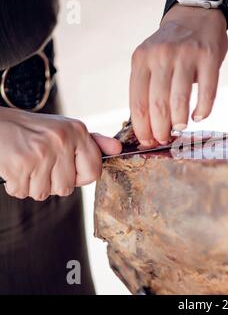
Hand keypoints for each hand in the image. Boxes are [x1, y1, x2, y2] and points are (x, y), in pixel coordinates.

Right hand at [0, 107, 121, 200]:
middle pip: (66, 187)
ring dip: (32, 185)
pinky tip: (14, 167)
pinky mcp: (20, 164)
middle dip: (51, 182)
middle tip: (40, 164)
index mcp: (77, 131)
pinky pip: (23, 191)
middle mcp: (62, 140)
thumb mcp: (64, 129)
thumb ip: (92, 142)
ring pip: (44, 192)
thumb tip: (117, 149)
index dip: (80, 178)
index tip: (67, 170)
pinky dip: (15, 185)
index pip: (94, 172)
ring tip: (26, 164)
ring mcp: (41, 153)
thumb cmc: (30, 129)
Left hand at [130, 4, 227, 145]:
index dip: (143, 128)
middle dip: (160, 130)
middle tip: (165, 139)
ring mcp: (186, 55)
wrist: (195, 17)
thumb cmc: (171, 48)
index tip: (148, 141)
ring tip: (180, 128)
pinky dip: (203, 110)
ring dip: (179, 121)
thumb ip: (147, 87)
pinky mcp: (208, 57)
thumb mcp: (150, 60)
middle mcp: (161, 56)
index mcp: (141, 60)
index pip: (138, 103)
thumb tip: (148, 127)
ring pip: (179, 100)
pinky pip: (207, 92)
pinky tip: (199, 116)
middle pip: (157, 105)